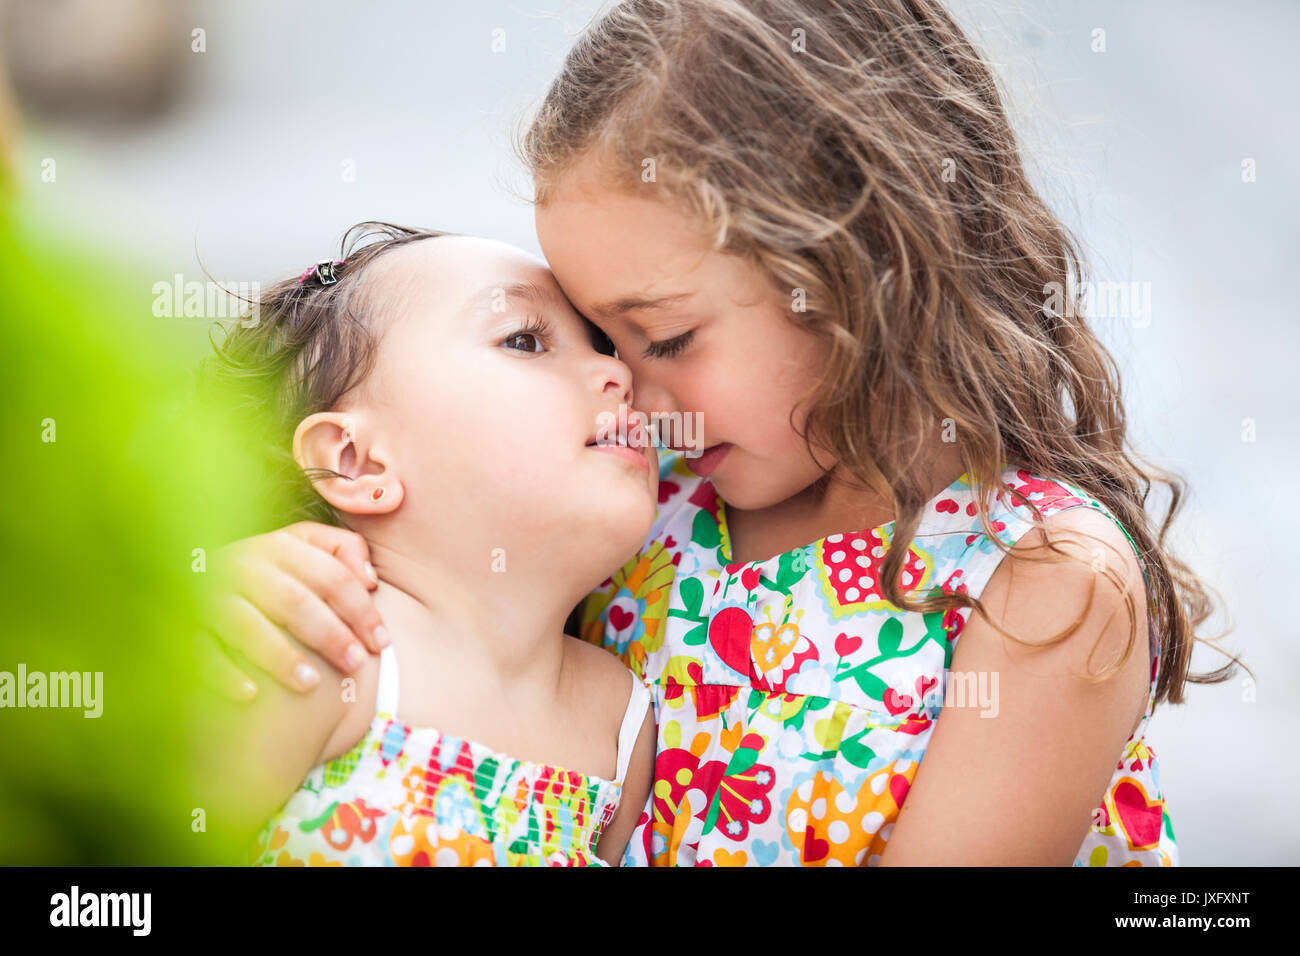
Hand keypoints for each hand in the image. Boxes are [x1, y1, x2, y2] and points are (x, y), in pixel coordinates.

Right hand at [197, 522, 386, 700]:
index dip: (361, 609)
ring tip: (311, 684)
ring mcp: (209, 597)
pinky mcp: (184, 627)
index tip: (382, 642)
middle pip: (294, 601)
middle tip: (355, 664)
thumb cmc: (274, 572)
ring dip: (280, 656)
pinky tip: (251, 695)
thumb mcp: (307, 546)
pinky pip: (201, 652)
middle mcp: (241, 567)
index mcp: (277, 546)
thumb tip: (370, 578)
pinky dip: (225, 672)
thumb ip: (344, 549)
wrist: (197, 578)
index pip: (331, 575)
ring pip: (246, 626)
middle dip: (329, 634)